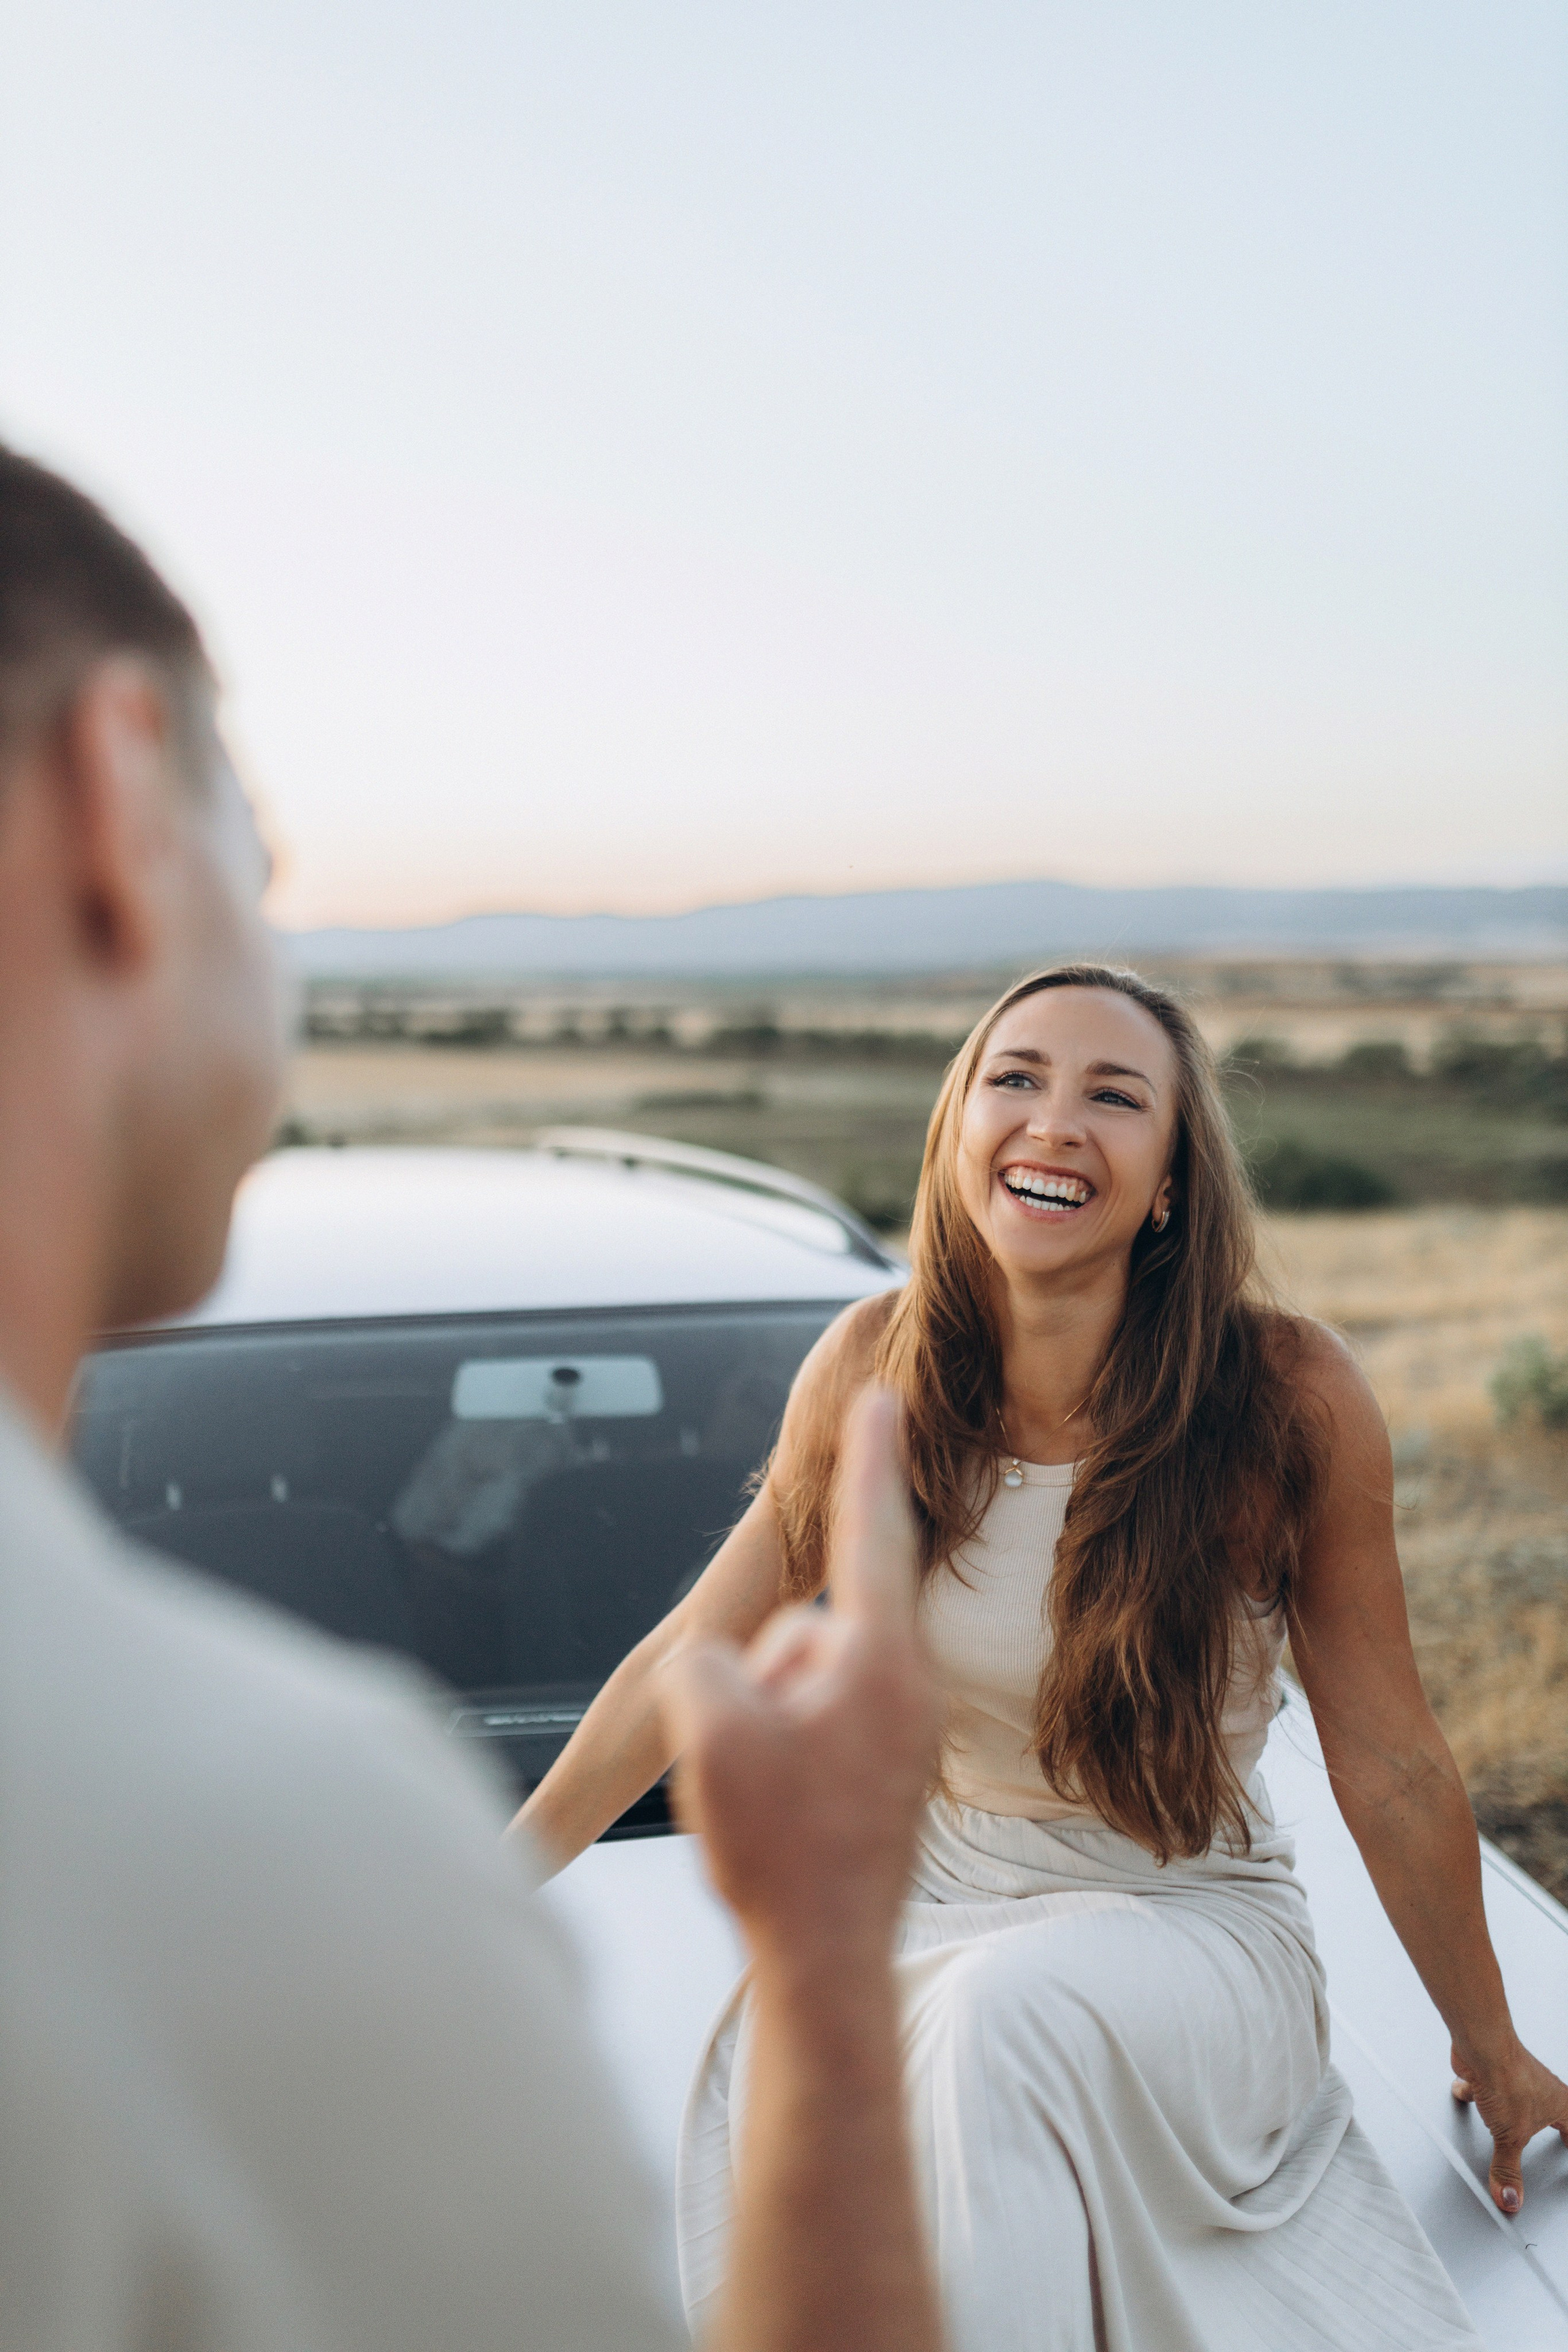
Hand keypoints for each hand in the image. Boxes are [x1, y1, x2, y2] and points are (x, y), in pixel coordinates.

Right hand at [661, 1386, 937, 1972]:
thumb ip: (710, 1659)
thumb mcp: (708, 1728)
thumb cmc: (779, 1848)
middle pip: (803, 1632)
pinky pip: (812, 1734)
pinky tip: (784, 1825)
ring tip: (771, 1806)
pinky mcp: (886, 1776)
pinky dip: (782, 1764)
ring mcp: (900, 1735)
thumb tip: (738, 1665)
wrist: (829, 1967)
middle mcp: (905, 1685)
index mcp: (878, 1658)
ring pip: (800, 1686)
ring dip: (768, 1729)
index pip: (872, 1530)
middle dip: (760, 1684)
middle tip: (758, 1773)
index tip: (883, 1394)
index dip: (869, 1457)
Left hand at [1451, 2037, 1567, 2212]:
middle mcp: (1543, 2089)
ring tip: (1508, 2121)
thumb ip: (1509, 2169)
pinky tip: (1467, 2097)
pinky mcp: (1493, 2072)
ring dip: (1513, 2110)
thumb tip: (1511, 2196)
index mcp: (1561, 2104)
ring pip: (1520, 2098)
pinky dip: (1477, 2094)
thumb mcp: (1511, 2138)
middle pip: (1552, 2113)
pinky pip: (1488, 2086)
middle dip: (1553, 2127)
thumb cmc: (1508, 2078)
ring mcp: (1518, 2079)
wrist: (1481, 2046)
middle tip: (1561, 2137)